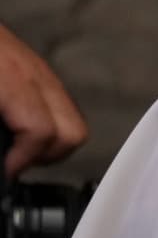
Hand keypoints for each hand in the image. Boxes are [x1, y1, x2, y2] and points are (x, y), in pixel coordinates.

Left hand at [0, 23, 86, 179]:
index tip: (6, 171)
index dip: (23, 160)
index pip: (43, 132)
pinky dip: (45, 122)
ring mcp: (37, 69)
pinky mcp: (33, 67)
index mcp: (11, 80)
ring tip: (17, 148)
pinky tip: (16, 124)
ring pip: (71, 119)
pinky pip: (57, 103)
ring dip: (49, 142)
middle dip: (46, 156)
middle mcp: (32, 73)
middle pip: (72, 132)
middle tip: (16, 162)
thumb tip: (4, 160)